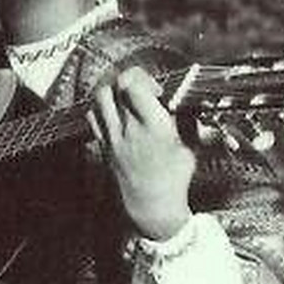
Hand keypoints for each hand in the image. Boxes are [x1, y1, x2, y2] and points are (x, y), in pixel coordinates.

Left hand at [90, 67, 194, 239]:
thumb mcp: (190, 147)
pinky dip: (101, 108)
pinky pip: (94, 117)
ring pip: (100, 99)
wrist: (151, 206)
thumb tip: (189, 103)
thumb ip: (188, 122)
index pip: (133, 85)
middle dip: (128, 80)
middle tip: (141, 89)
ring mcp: (112, 137)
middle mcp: (129, 129)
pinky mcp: (104, 146)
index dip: (143, 77)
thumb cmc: (174, 178)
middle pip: (115, 87)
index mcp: (153, 126)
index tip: (156, 89)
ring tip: (126, 97)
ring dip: (112, 90)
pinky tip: (115, 113)